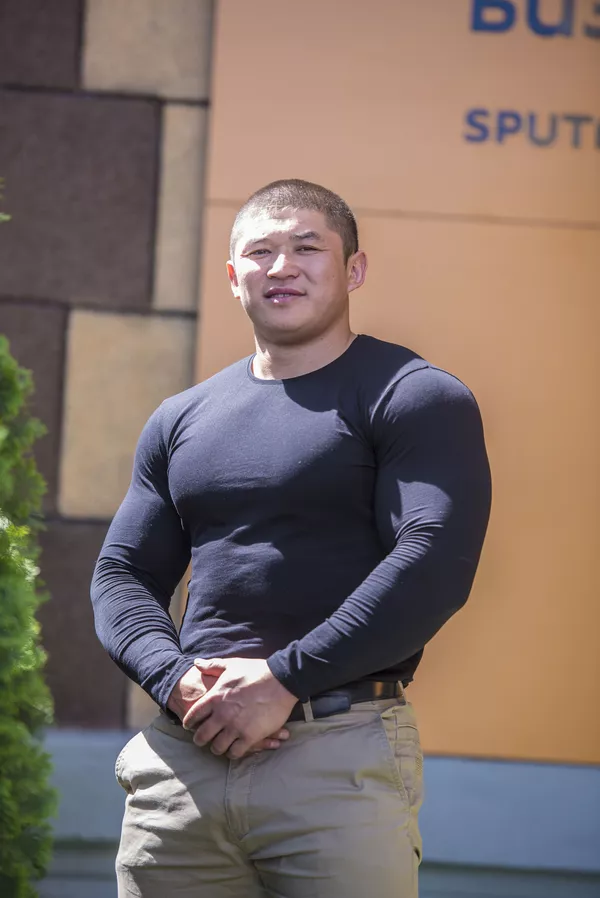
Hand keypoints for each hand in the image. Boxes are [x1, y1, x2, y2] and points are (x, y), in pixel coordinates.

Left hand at [167, 666, 285, 753]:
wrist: (281, 681)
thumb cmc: (256, 671)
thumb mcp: (232, 665)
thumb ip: (212, 666)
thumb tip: (196, 663)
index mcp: (215, 698)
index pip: (193, 716)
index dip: (189, 723)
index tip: (190, 726)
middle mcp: (222, 715)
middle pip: (202, 736)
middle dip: (200, 740)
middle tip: (203, 741)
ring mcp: (235, 727)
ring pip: (217, 747)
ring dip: (217, 748)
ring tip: (220, 746)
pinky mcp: (250, 736)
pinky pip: (235, 753)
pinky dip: (233, 753)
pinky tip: (235, 749)